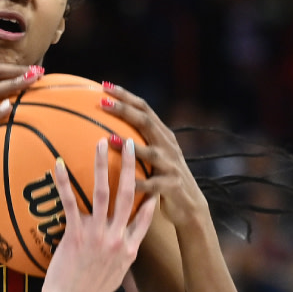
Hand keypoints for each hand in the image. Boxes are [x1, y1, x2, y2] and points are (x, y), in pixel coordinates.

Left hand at [38, 137, 156, 291]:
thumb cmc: (90, 291)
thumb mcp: (117, 275)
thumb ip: (123, 253)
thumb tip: (124, 240)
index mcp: (129, 249)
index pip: (146, 216)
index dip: (151, 193)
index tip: (156, 172)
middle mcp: (117, 239)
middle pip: (128, 195)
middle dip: (130, 166)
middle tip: (130, 142)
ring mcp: (97, 236)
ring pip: (103, 193)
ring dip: (102, 165)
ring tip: (101, 142)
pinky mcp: (76, 235)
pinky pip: (71, 203)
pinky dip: (65, 182)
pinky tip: (60, 164)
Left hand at [98, 83, 207, 229]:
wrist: (190, 206)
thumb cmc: (162, 178)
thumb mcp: (152, 156)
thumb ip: (135, 141)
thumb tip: (102, 128)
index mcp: (162, 135)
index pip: (143, 108)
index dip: (125, 96)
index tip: (103, 85)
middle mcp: (168, 146)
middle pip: (146, 122)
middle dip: (124, 110)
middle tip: (102, 102)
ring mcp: (171, 165)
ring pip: (151, 153)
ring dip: (129, 146)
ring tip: (110, 139)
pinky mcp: (172, 186)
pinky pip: (153, 185)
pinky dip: (139, 183)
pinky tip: (124, 183)